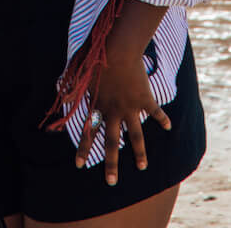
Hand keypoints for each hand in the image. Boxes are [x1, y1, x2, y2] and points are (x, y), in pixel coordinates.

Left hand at [75, 46, 169, 186]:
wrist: (118, 48)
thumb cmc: (96, 57)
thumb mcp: (80, 74)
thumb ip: (72, 88)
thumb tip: (62, 97)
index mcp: (97, 105)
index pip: (88, 132)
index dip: (83, 148)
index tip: (79, 165)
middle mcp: (113, 111)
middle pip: (112, 143)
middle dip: (111, 164)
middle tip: (111, 181)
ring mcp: (130, 107)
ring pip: (135, 136)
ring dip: (139, 152)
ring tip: (142, 167)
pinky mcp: (144, 98)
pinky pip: (155, 112)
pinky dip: (162, 119)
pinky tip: (168, 127)